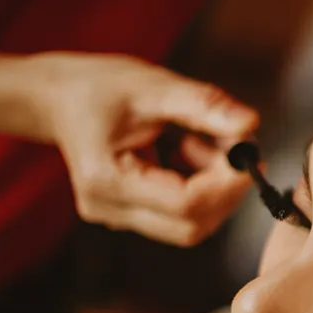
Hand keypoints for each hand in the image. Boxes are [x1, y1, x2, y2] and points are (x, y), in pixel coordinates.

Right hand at [34, 52, 259, 245]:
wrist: (61, 96)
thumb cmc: (101, 86)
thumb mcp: (156, 87)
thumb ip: (205, 106)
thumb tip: (251, 125)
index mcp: (106, 180)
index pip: (185, 205)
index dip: (226, 185)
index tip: (248, 154)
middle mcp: (109, 210)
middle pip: (192, 226)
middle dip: (224, 189)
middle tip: (232, 146)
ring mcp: (119, 217)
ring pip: (191, 224)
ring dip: (213, 186)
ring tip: (197, 139)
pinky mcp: (133, 215)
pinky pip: (181, 215)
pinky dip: (200, 186)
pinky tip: (187, 149)